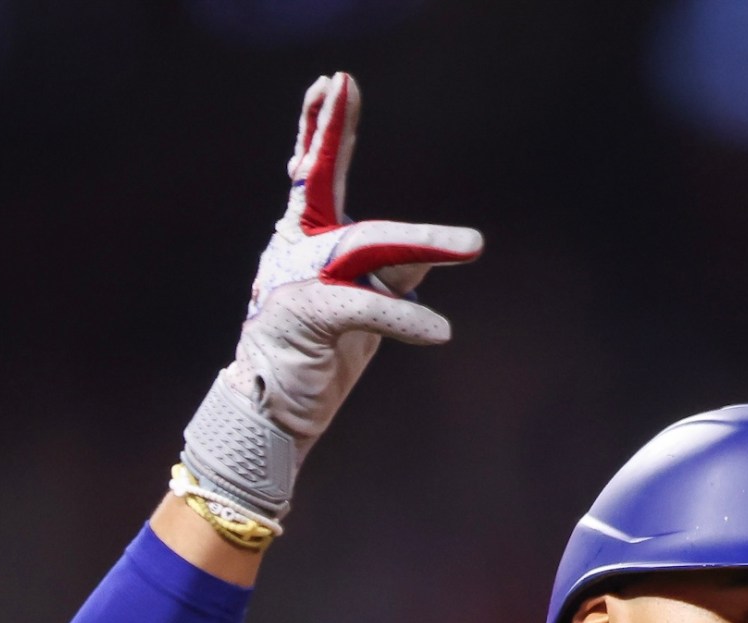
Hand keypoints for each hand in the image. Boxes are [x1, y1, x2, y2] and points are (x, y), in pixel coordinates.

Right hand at [179, 74, 482, 522]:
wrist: (273, 413)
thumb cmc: (319, 354)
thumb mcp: (363, 303)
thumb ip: (391, 271)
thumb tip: (431, 253)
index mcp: (303, 240)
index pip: (312, 172)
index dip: (321, 127)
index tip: (335, 83)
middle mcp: (294, 249)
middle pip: (322, 183)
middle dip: (332, 134)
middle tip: (344, 84)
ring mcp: (295, 280)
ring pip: (365, 246)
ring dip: (424, 242)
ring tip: (474, 246)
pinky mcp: (306, 317)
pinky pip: (366, 307)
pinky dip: (408, 318)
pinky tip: (441, 329)